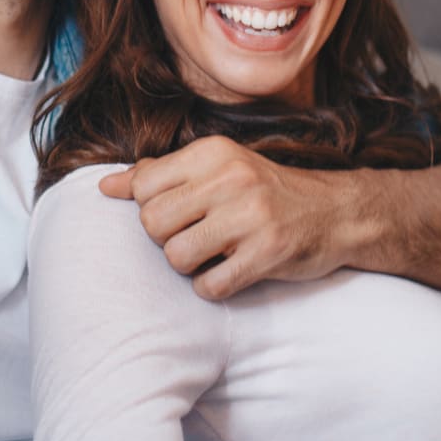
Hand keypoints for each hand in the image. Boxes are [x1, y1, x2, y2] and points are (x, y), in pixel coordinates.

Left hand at [100, 135, 358, 299]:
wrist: (334, 211)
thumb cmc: (262, 190)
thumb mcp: (214, 169)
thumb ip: (159, 175)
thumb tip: (105, 187)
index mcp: (212, 153)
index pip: (143, 186)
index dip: (150, 208)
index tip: (176, 213)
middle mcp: (230, 178)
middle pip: (153, 223)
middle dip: (165, 239)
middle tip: (193, 236)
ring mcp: (250, 216)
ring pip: (176, 256)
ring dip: (188, 266)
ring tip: (211, 254)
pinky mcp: (267, 253)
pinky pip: (210, 286)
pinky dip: (213, 287)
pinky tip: (230, 273)